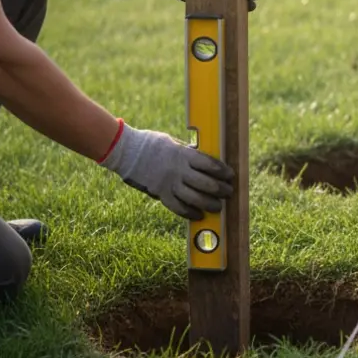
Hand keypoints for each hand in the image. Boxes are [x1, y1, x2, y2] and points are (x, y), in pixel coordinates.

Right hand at [98, 121, 234, 220]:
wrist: (126, 151)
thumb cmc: (152, 144)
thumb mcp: (174, 143)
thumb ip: (189, 153)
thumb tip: (206, 160)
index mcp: (183, 155)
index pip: (210, 165)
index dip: (223, 171)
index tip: (231, 175)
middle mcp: (178, 170)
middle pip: (206, 184)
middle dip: (221, 190)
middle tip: (229, 192)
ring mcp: (169, 183)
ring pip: (194, 198)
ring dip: (209, 204)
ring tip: (218, 206)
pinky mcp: (160, 193)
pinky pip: (177, 207)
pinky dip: (189, 212)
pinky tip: (198, 215)